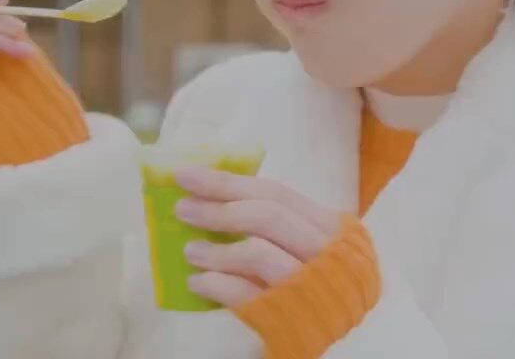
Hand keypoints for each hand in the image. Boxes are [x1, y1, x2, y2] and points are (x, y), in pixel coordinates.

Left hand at [174, 166, 341, 305]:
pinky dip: (218, 285)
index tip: (186, 175)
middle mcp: (327, 253)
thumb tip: (210, 196)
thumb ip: (273, 223)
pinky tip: (197, 282)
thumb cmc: (313, 282)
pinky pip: (248, 295)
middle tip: (182, 208)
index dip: (228, 182)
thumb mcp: (306, 245)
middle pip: (268, 216)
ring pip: (259, 254)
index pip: (275, 193)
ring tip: (189, 251)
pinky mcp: (294, 319)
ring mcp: (312, 286)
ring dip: (217, 250)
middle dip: (219, 209)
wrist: (328, 337)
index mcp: (332, 227)